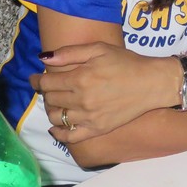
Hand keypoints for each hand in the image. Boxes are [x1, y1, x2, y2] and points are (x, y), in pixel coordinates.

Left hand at [30, 42, 177, 142]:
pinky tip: (56, 127)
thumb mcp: (99, 49)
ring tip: (56, 103)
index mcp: (80, 78)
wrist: (151, 83)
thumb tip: (44, 58)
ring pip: (57, 118)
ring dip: (51, 110)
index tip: (35, 78)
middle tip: (49, 87)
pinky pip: (71, 137)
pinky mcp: (98, 129)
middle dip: (45, 93)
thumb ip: (70, 53)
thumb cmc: (126, 62)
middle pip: (50, 100)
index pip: (47, 83)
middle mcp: (82, 100)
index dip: (37, 80)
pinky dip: (60, 133)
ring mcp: (89, 117)